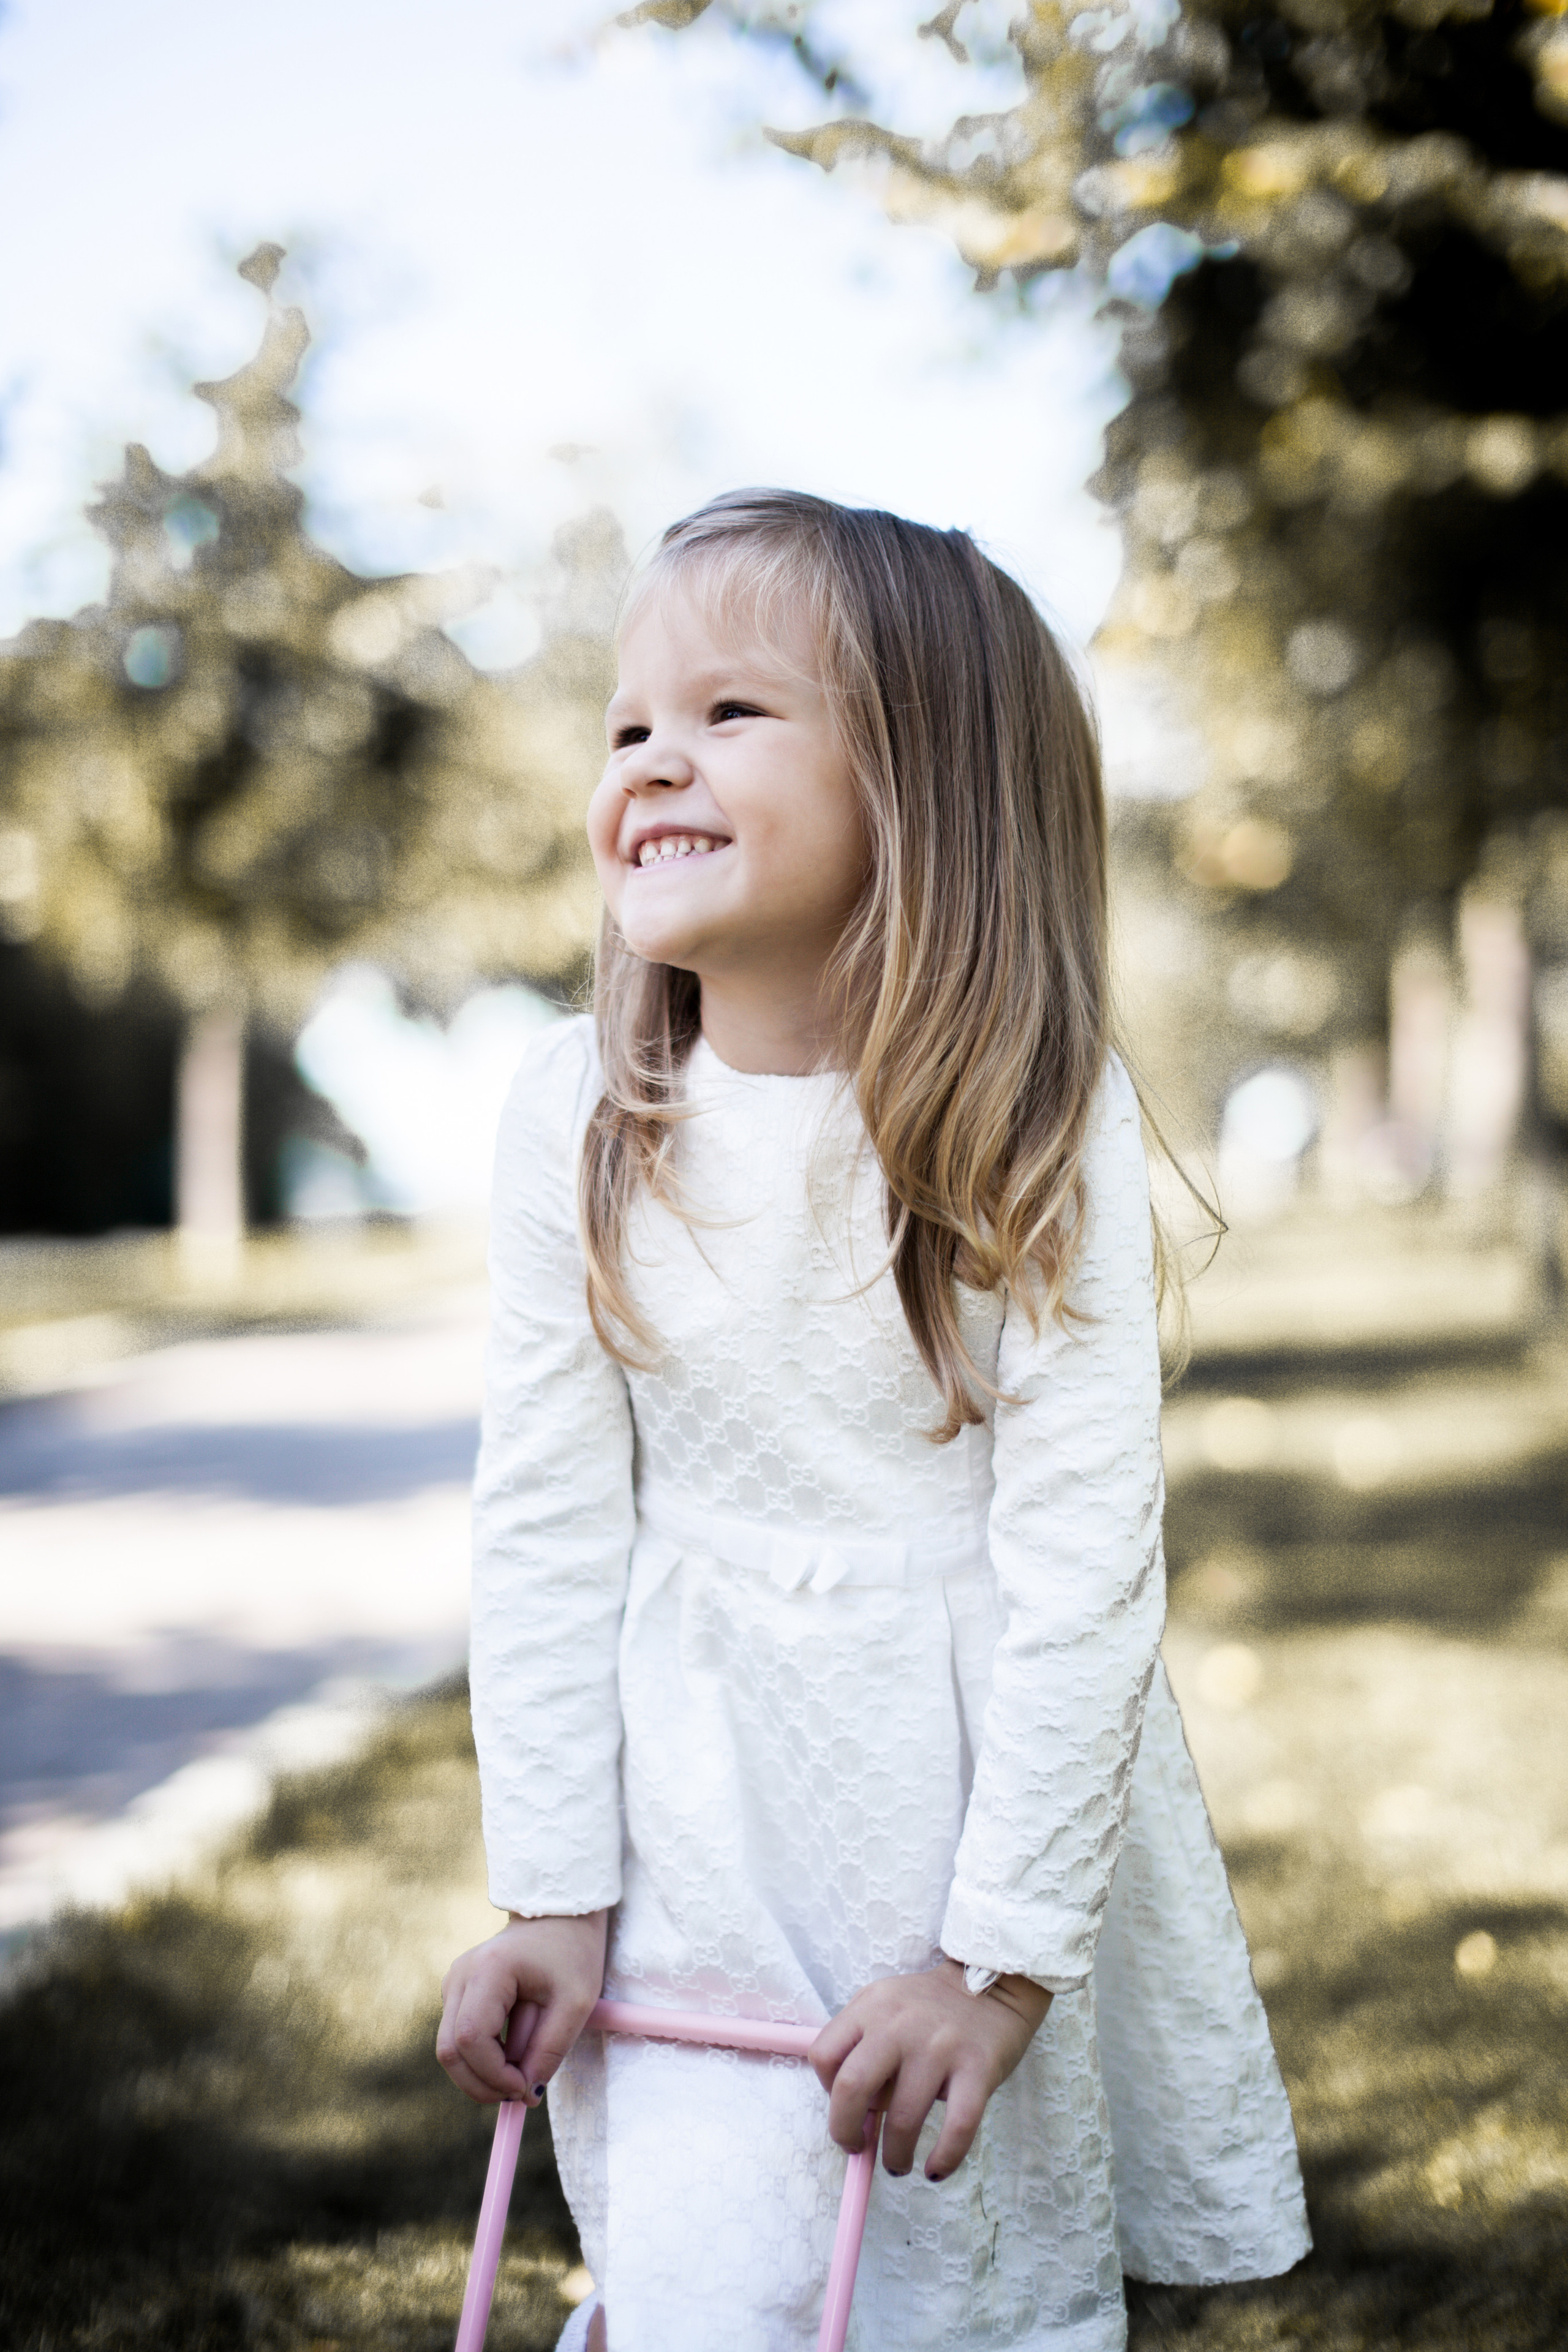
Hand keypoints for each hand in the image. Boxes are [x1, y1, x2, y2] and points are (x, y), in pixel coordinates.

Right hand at [437, 1910, 606, 2105]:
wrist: (559, 1915)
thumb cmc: (572, 1953)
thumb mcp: (576, 2003)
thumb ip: (550, 2050)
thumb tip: (527, 2095)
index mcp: (488, 1970)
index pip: (471, 2037)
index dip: (493, 2074)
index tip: (526, 2089)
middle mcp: (460, 1975)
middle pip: (450, 2050)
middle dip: (481, 2084)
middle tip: (520, 2095)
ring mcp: (454, 1984)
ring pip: (451, 2049)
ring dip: (482, 2074)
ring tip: (521, 2073)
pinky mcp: (458, 1994)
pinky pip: (460, 2039)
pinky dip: (483, 2059)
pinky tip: (513, 2054)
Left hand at [810, 1958, 1050, 2181]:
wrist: (995, 1986)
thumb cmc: (931, 2009)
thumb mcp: (886, 2007)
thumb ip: (863, 2047)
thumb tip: (853, 2116)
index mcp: (872, 2006)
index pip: (823, 2056)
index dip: (825, 2091)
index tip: (846, 2106)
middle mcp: (901, 2024)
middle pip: (852, 2088)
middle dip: (845, 2131)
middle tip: (857, 2148)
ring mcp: (940, 2046)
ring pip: (903, 2119)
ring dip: (895, 2156)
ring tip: (898, 2164)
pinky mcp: (978, 2068)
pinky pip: (958, 2127)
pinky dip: (944, 2159)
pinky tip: (935, 2170)